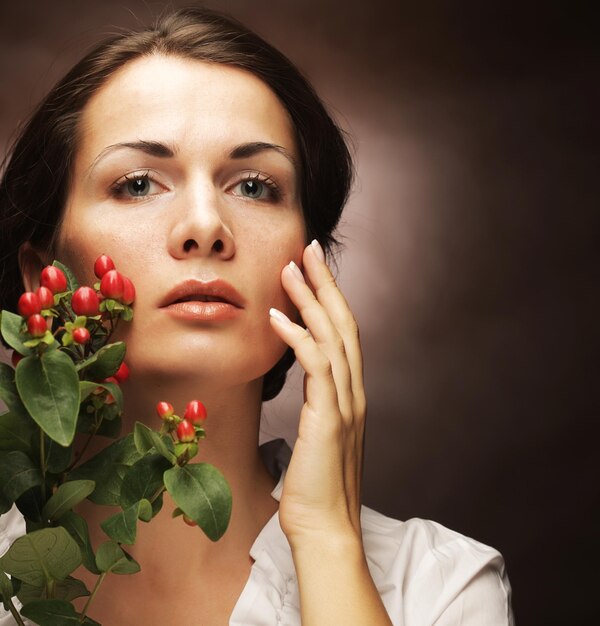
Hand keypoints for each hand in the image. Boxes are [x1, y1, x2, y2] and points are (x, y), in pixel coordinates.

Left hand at [269, 240, 365, 547]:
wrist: (326, 530)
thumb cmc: (315, 488)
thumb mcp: (318, 437)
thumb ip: (317, 408)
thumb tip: (303, 389)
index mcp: (350, 395)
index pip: (344, 334)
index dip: (331, 299)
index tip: (314, 270)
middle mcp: (354, 393)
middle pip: (344, 324)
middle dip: (326, 283)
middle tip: (309, 249)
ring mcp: (345, 405)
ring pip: (332, 337)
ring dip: (311, 300)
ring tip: (290, 268)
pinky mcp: (329, 420)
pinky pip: (316, 368)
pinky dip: (299, 337)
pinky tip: (278, 317)